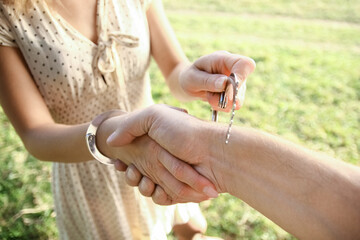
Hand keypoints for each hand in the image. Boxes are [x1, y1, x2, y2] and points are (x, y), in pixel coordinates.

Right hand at [107, 105, 224, 203]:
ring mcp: (172, 175)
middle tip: (129, 168)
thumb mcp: (154, 116)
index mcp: (157, 142)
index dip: (123, 158)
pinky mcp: (179, 191)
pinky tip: (155, 188)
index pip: (132, 153)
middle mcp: (164, 158)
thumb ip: (130, 125)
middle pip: (138, 171)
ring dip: (141, 184)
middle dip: (131, 172)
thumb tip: (111, 141)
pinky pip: (161, 197)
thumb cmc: (184, 131)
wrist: (213, 152)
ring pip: (147, 186)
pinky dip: (156, 195)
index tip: (120, 160)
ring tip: (143, 178)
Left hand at [179, 51, 255, 111]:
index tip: (228, 88)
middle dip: (227, 96)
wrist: (188, 84)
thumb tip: (225, 83)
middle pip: (243, 84)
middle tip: (210, 97)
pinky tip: (212, 99)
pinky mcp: (235, 94)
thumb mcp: (192, 78)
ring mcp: (236, 82)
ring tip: (208, 96)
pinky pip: (233, 105)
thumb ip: (208, 80)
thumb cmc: (189, 77)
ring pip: (239, 98)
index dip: (241, 77)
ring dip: (222, 102)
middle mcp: (233, 70)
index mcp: (223, 59)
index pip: (245, 64)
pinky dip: (222, 106)